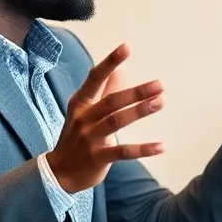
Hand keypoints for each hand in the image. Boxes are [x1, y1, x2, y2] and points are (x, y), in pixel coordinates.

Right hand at [47, 44, 165, 193]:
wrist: (59, 173)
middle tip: (160, 85)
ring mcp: (89, 139)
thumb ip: (103, 92)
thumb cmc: (77, 137)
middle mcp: (84, 118)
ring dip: (139, 111)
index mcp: (81, 103)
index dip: (110, 62)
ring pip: (117, 122)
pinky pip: (123, 152)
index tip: (126, 47)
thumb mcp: (85, 112)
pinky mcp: (98, 158)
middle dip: (136, 92)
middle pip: (111, 101)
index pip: (95, 78)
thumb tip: (120, 71)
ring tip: (160, 102)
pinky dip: (143, 149)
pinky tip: (162, 146)